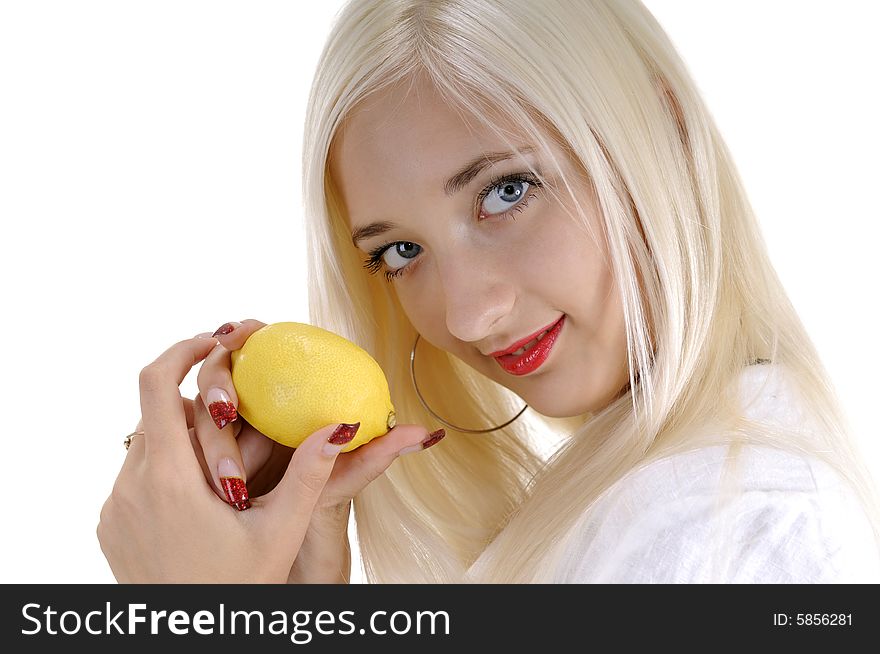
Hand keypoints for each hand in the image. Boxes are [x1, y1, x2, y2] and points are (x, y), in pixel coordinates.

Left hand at [95, 333, 414, 582]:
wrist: (188, 644)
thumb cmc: (236, 592)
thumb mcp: (280, 532)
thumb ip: (309, 474)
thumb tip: (340, 426)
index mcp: (170, 478)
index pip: (157, 384)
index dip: (183, 350)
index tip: (215, 342)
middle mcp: (131, 485)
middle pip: (158, 412)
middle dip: (199, 404)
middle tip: (240, 412)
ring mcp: (116, 506)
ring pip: (148, 442)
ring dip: (185, 438)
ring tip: (230, 468)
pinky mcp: (111, 524)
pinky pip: (136, 473)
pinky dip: (169, 467)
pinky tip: (206, 496)